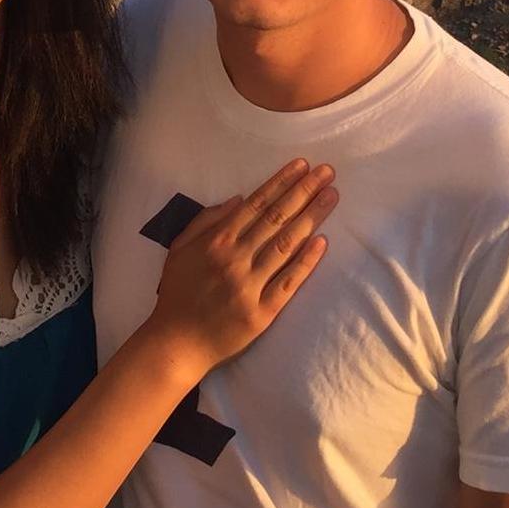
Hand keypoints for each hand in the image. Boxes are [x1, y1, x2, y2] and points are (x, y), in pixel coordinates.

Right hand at [141, 158, 335, 380]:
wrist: (177, 342)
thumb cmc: (178, 291)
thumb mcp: (181, 248)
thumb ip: (206, 220)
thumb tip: (239, 199)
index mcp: (216, 240)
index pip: (256, 204)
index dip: (281, 182)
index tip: (302, 165)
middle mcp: (235, 258)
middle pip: (277, 218)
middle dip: (304, 191)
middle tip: (327, 172)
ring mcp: (251, 285)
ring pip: (286, 244)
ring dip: (312, 218)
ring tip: (331, 197)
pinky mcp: (263, 312)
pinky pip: (289, 282)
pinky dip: (306, 261)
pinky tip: (323, 242)